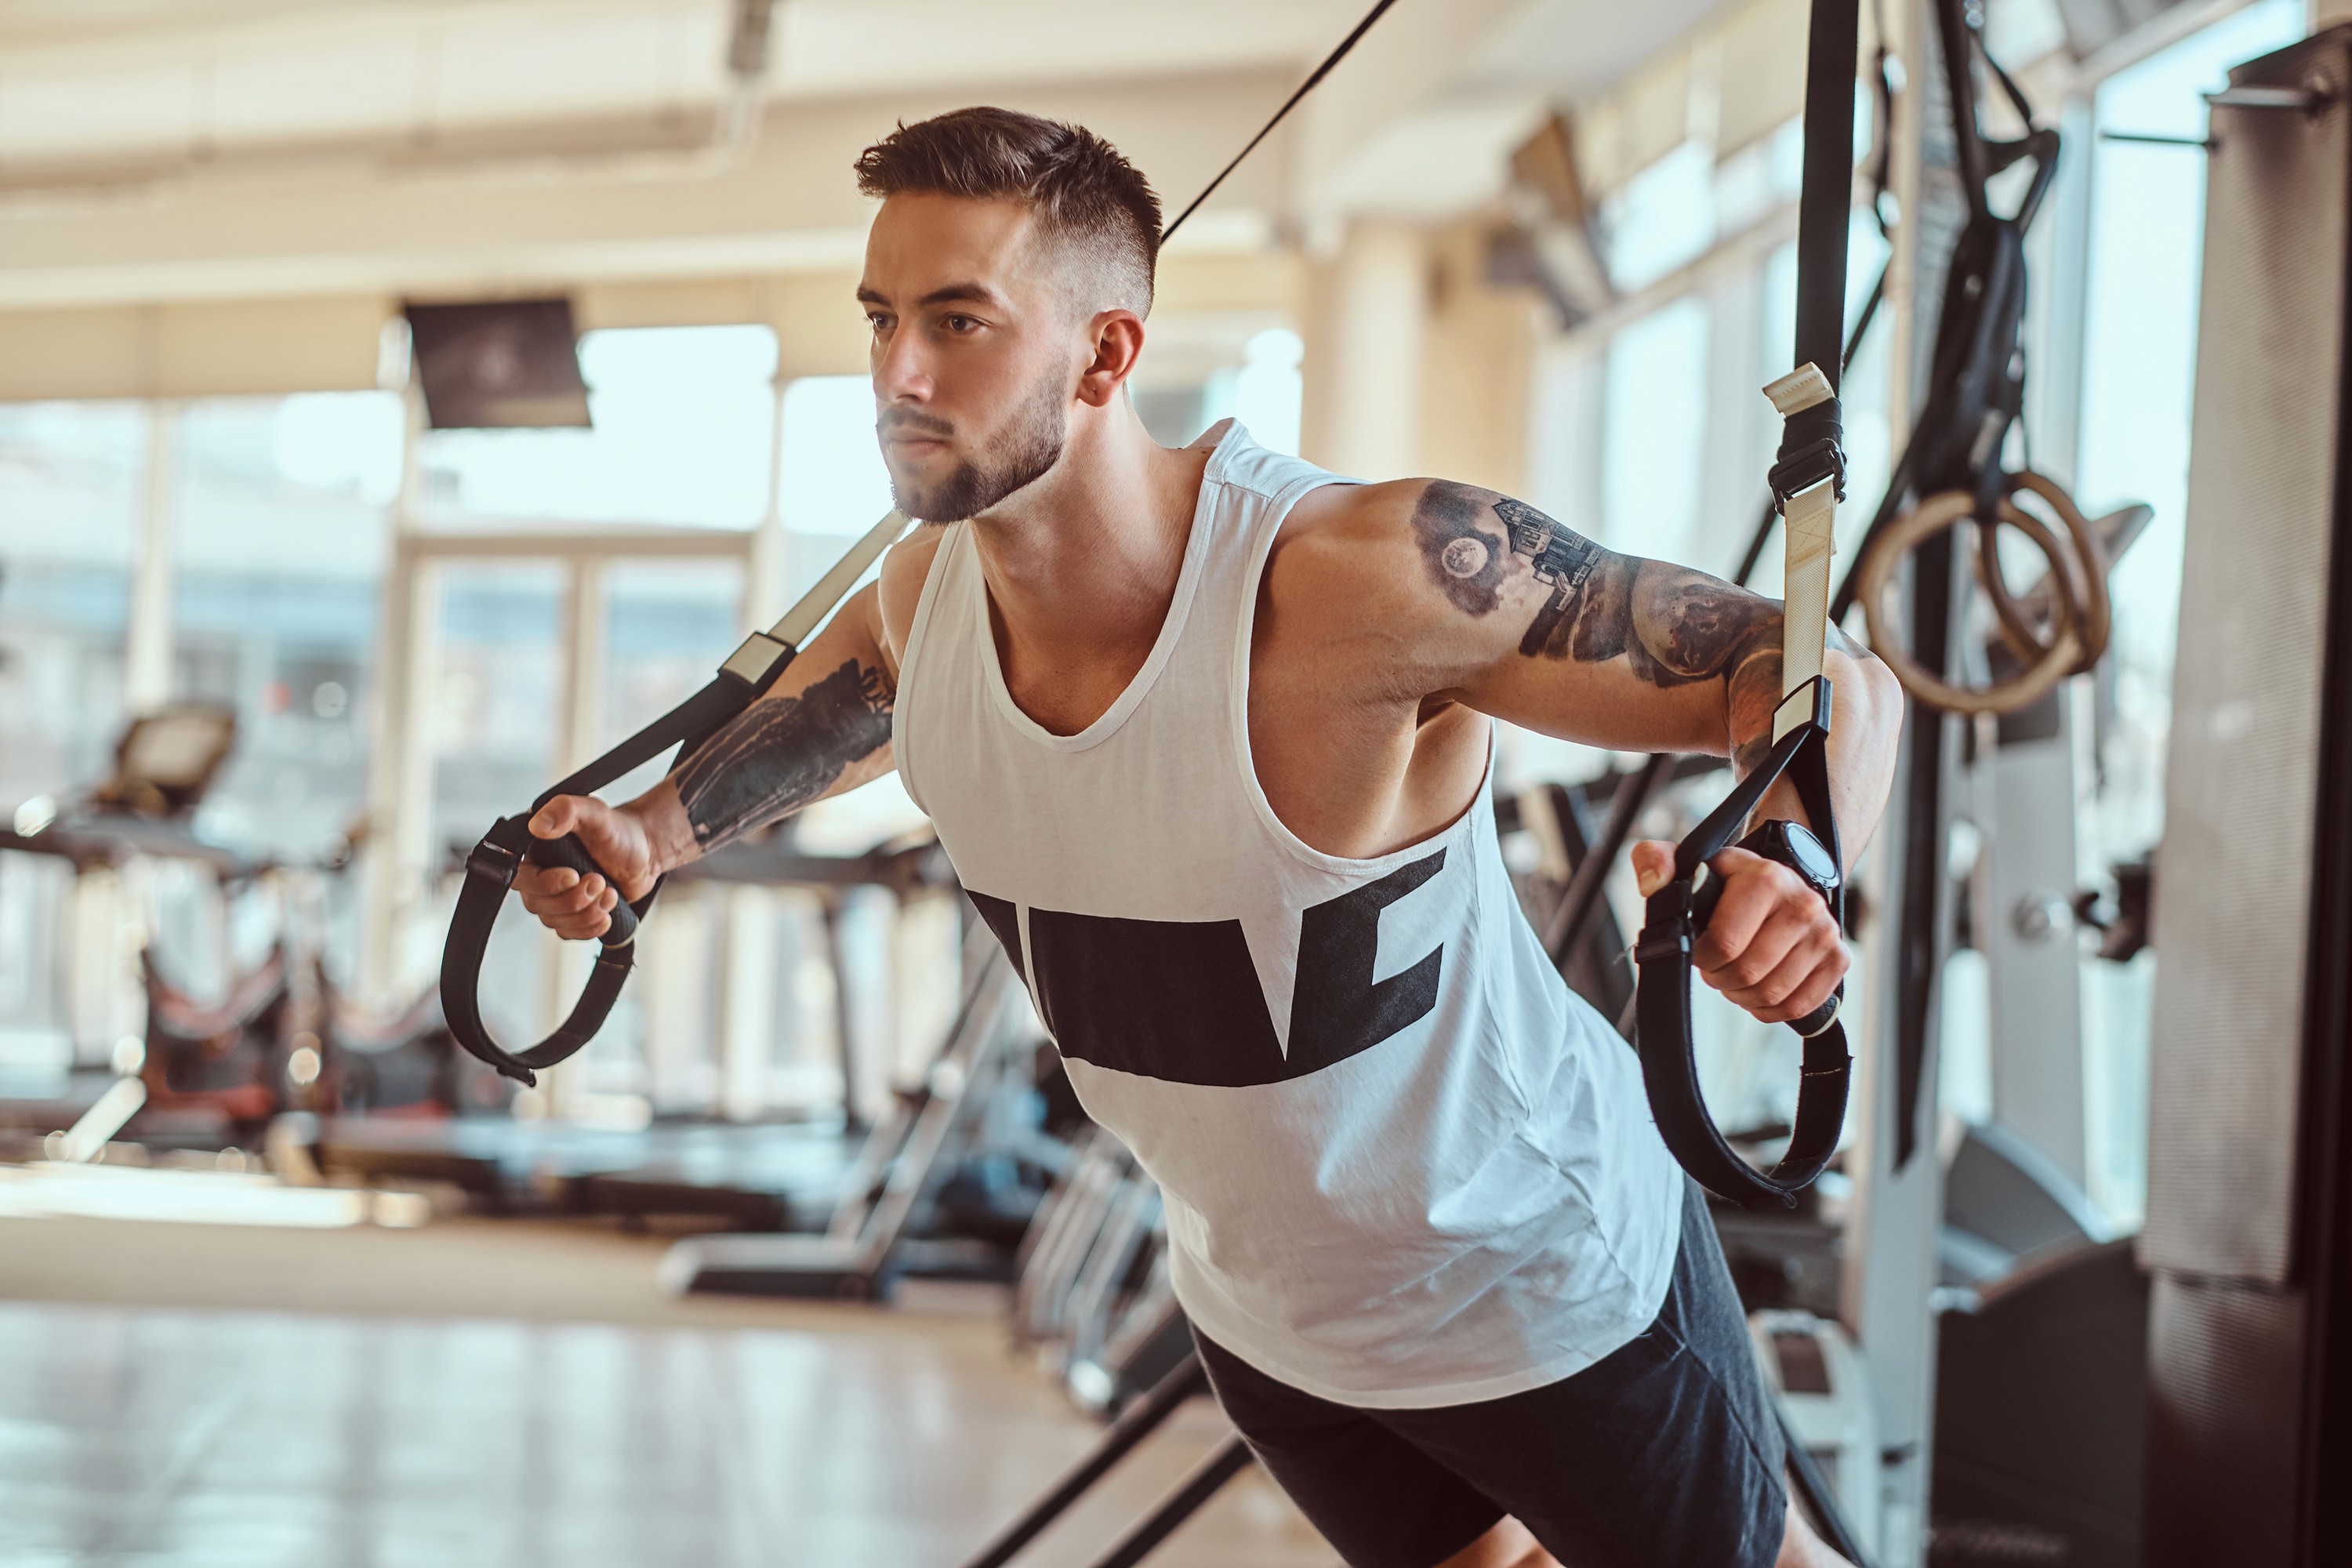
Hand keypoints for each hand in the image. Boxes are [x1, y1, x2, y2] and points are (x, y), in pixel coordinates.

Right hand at [515, 796, 659, 940]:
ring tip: (610, 893)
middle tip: (600, 881)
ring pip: (555, 922)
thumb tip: (536, 825)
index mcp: (536, 853)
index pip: (522, 879)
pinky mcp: (572, 916)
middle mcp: (539, 878)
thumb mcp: (595, 812)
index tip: (574, 876)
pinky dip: (590, 928)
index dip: (545, 884)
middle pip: (538, 905)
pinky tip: (607, 914)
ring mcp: (555, 900)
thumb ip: (566, 810)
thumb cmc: (618, 831)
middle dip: (574, 898)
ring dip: (587, 913)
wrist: (645, 852)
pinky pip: (569, 934)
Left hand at [1631, 839, 1846, 1024]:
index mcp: (1766, 879)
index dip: (1702, 956)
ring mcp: (1825, 934)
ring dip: (1743, 994)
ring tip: (1736, 974)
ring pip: (1771, 994)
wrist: (1778, 881)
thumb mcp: (1687, 862)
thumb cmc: (1727, 881)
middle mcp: (1804, 905)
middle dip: (1721, 977)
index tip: (1699, 948)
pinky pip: (1798, 1007)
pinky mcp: (1838, 960)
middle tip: (1716, 965)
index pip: (1724, 944)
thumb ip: (1655, 861)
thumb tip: (1653, 883)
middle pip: (1747, 974)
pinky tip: (1759, 989)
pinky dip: (1771, 1008)